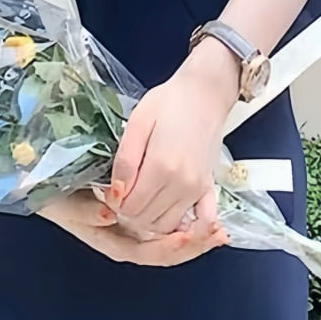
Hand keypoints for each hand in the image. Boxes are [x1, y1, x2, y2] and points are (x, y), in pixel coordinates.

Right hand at [36, 188, 227, 265]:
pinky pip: (171, 225)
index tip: (184, 237)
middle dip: (191, 247)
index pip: (144, 252)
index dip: (166, 248)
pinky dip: (190, 223)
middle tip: (215, 236)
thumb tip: (110, 215)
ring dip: (197, 238)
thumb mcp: (64, 203)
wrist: (50, 186)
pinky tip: (208, 218)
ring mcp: (137, 231)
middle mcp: (127, 240)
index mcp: (111, 241)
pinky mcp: (145, 217)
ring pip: (171, 241)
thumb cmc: (56, 197)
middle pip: (164, 252)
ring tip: (220, 232)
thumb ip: (84, 211)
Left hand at [106, 40, 240, 236]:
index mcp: (161, 167)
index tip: (111, 189)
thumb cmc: (169, 103)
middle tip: (124, 193)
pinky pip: (200, 221)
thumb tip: (115, 192)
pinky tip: (171, 215)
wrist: (205, 93)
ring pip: (167, 224)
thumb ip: (125, 160)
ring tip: (142, 198)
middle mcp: (182, 184)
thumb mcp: (138, 123)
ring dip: (150, 219)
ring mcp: (197, 188)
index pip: (130, 207)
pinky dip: (186, 226)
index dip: (115, 203)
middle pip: (147, 220)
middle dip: (129, 212)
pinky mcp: (209, 187)